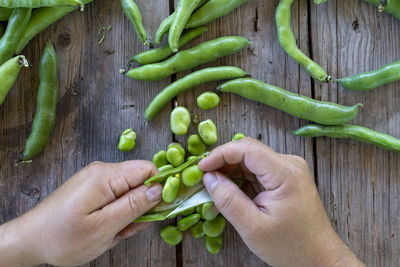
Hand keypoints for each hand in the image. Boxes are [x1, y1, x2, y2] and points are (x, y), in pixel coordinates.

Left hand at [0, 160, 161, 265]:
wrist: (29, 240)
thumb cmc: (63, 237)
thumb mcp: (103, 227)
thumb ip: (134, 206)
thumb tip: (160, 189)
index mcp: (106, 176)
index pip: (148, 169)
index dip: (160, 188)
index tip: (160, 210)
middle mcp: (102, 171)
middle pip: (140, 181)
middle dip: (141, 207)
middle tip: (127, 229)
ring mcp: (96, 179)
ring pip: (129, 192)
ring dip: (128, 214)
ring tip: (112, 232)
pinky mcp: (93, 189)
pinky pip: (116, 197)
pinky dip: (117, 214)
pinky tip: (106, 229)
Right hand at [199, 138, 364, 266]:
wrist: (319, 257)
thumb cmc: (290, 246)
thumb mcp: (253, 227)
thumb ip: (228, 200)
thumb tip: (209, 178)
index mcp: (285, 173)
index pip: (246, 148)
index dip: (220, 154)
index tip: (201, 168)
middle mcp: (289, 164)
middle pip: (248, 151)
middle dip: (223, 162)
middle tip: (204, 179)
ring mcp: (288, 169)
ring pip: (250, 159)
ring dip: (230, 171)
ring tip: (214, 189)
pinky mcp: (285, 177)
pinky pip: (257, 169)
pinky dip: (240, 178)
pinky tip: (230, 192)